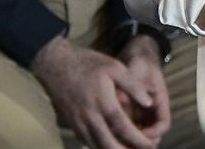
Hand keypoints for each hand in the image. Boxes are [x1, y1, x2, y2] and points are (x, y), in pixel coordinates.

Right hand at [31, 36, 160, 148]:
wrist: (55, 64)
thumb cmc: (88, 63)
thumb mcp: (115, 67)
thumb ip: (133, 85)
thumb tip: (149, 103)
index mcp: (104, 103)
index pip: (122, 128)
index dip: (137, 139)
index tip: (150, 145)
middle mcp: (90, 117)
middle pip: (108, 144)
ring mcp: (78, 123)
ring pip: (96, 145)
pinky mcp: (72, 124)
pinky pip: (87, 141)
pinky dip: (100, 146)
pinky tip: (111, 145)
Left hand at [116, 35, 170, 144]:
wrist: (136, 51)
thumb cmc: (140, 59)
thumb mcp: (136, 68)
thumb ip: (129, 85)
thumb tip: (119, 101)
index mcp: (160, 99)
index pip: (163, 123)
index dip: (154, 133)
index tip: (140, 134)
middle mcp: (152, 108)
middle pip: (152, 132)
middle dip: (141, 141)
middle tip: (125, 144)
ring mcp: (141, 109)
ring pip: (139, 131)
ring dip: (131, 138)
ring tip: (116, 141)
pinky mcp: (130, 109)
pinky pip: (128, 124)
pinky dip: (121, 131)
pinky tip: (110, 131)